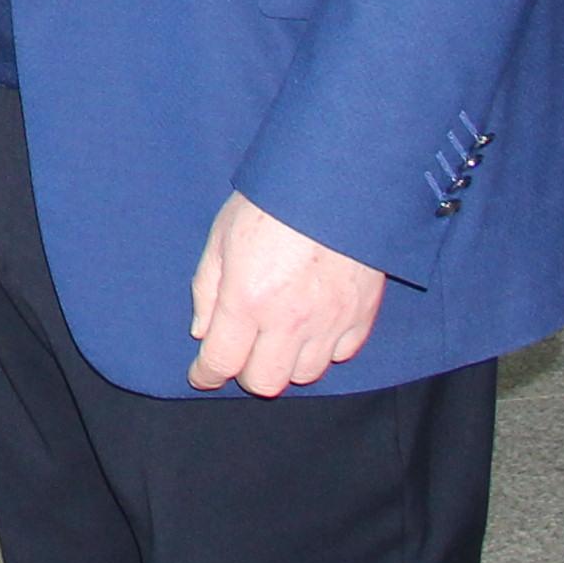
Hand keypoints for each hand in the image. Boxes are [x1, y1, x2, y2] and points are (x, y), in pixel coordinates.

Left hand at [189, 191, 386, 394]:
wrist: (336, 180)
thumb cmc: (271, 201)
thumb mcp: (221, 237)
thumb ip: (207, 289)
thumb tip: (202, 331)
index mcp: (246, 299)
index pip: (222, 362)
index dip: (206, 375)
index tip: (202, 374)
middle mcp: (288, 320)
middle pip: (265, 382)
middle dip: (246, 372)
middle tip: (242, 350)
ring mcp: (329, 321)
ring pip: (305, 375)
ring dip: (287, 362)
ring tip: (280, 336)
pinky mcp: (361, 315)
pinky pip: (341, 354)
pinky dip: (325, 349)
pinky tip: (314, 326)